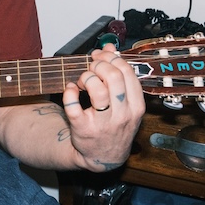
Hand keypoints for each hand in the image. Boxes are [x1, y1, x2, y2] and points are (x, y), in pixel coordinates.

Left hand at [61, 43, 145, 171]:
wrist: (104, 157)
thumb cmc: (115, 125)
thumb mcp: (125, 103)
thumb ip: (120, 75)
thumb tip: (110, 47)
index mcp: (136, 106)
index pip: (127, 72)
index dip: (111, 58)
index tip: (100, 56)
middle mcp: (122, 115)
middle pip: (113, 77)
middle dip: (98, 65)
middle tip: (91, 68)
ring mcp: (103, 123)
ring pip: (96, 89)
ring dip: (85, 77)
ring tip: (82, 81)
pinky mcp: (83, 129)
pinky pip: (73, 104)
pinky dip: (69, 91)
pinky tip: (70, 90)